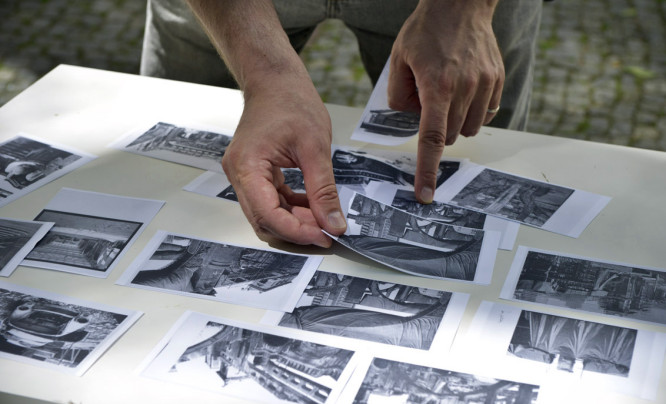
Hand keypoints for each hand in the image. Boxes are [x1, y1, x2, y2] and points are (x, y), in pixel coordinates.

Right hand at [221, 78, 346, 247]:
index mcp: (247, 165)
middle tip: (327, 232)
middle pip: (264, 219)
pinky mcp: (253, 174)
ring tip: (324, 220)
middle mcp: (238, 173)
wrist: (275, 81)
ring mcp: (243, 174)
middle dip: (296, 230)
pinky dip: (291, 208)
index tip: (324, 237)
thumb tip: (334, 223)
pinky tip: (313, 207)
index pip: (267, 214)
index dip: (296, 231)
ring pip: (267, 213)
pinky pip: (270, 201)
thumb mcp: (315, 148)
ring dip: (295, 221)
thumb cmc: (291, 102)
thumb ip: (324, 190)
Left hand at [388, 0, 503, 202]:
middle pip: (451, 137)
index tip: (425, 194)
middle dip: (438, 131)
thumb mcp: (398, 59)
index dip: (427, 170)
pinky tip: (463, 90)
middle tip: (429, 104)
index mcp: (436, 85)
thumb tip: (408, 121)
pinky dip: (472, 111)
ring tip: (447, 95)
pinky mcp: (497, 80)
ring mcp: (485, 84)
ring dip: (455, 123)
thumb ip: (398, 95)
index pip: (432, 139)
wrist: (461, 3)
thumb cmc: (425, 30)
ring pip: (470, 129)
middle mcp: (464, 88)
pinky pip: (485, 113)